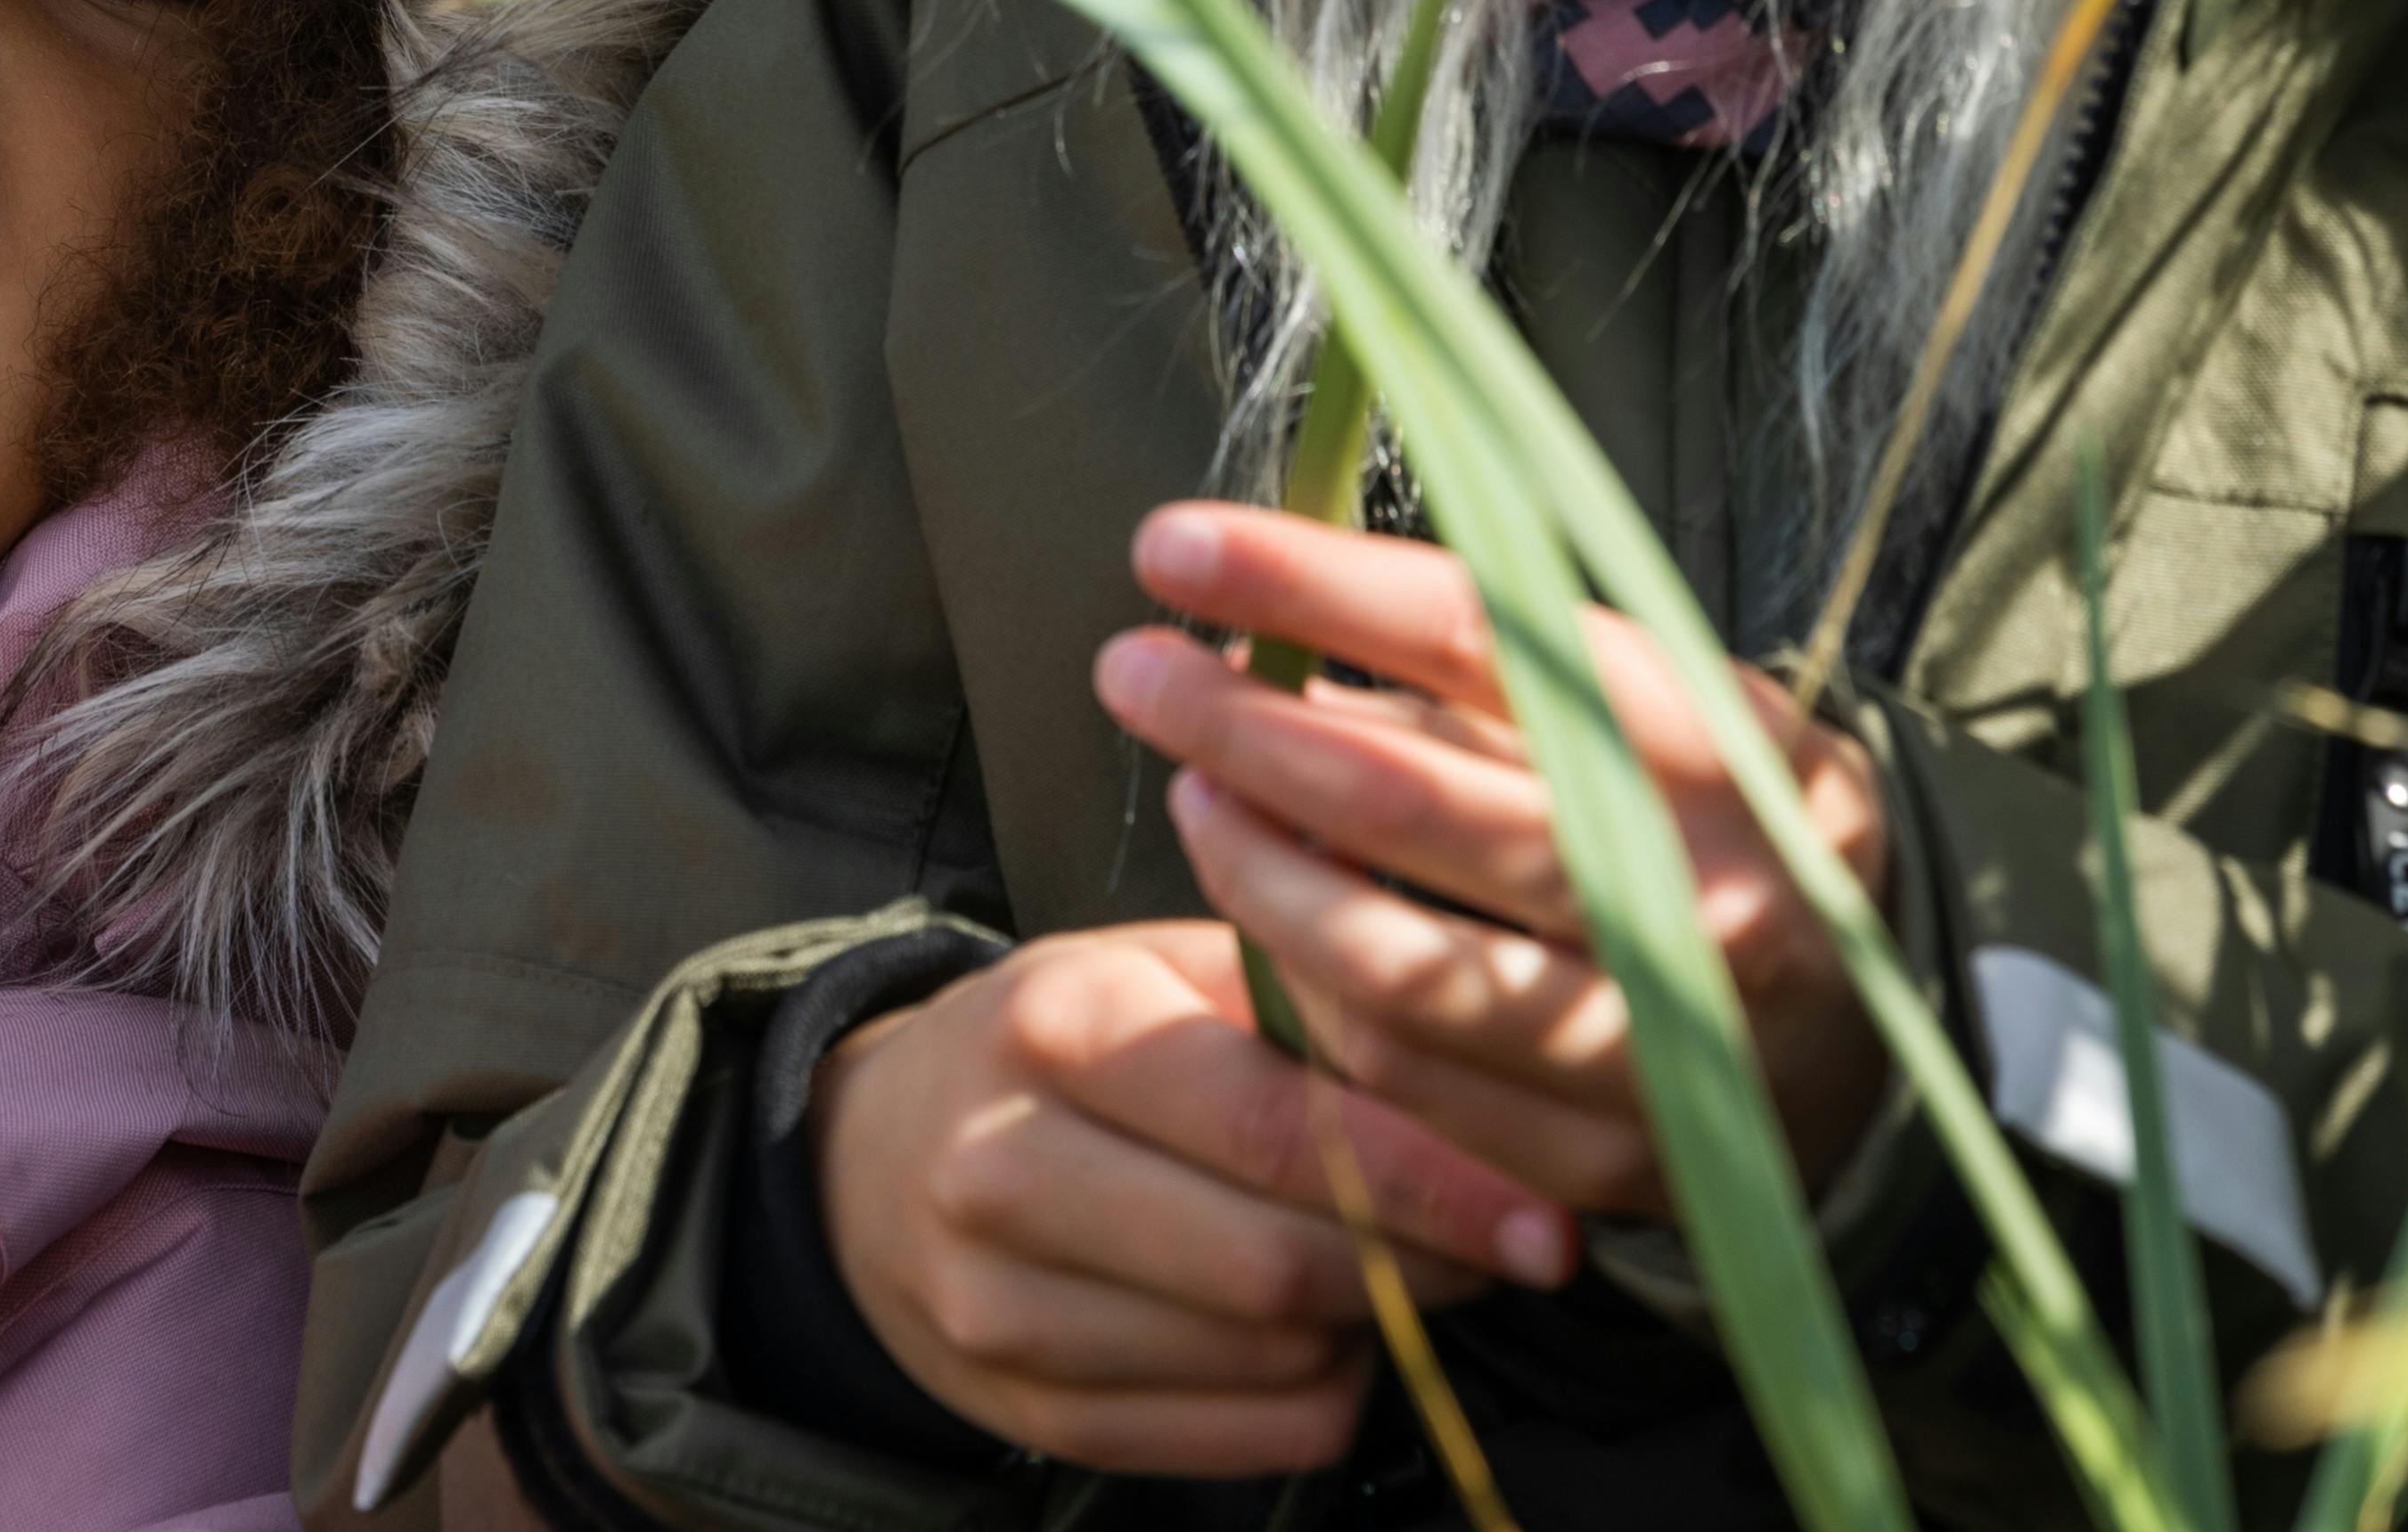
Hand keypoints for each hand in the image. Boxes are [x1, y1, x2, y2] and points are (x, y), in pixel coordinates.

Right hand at [808, 919, 1575, 1472]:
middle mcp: (1006, 1168)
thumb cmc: (1053, 1048)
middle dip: (1422, 1267)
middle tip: (1505, 1245)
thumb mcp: (1148, 968)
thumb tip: (1469, 1050)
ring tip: (1384, 1267)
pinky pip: (1241, 1438)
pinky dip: (1314, 1395)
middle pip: (1276, 1269)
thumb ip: (1294, 1000)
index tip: (1541, 1216)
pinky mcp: (1025, 1407)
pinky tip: (1308, 1331)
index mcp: (1056, 1029)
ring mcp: (1002, 1304)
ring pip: (1269, 1366)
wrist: (866, 1155)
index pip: (1269, 1130)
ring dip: (1371, 1331)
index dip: (1426, 1182)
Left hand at [1097, 502, 1895, 1221]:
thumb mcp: (1645, 711)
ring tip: (1191, 791)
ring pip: (1388, 958)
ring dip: (1250, 868)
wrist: (1870, 1041)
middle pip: (1408, 801)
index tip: (1171, 545)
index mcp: (1712, 742)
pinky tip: (1268, 923)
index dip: (1308, 583)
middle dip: (1238, 726)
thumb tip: (1260, 614)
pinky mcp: (1602, 1156)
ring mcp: (1657, 1036)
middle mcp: (1698, 889)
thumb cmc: (1707, 829)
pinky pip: (1400, 1073)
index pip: (1477, 635)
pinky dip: (1306, 992)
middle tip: (1131, 669)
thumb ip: (1476, 664)